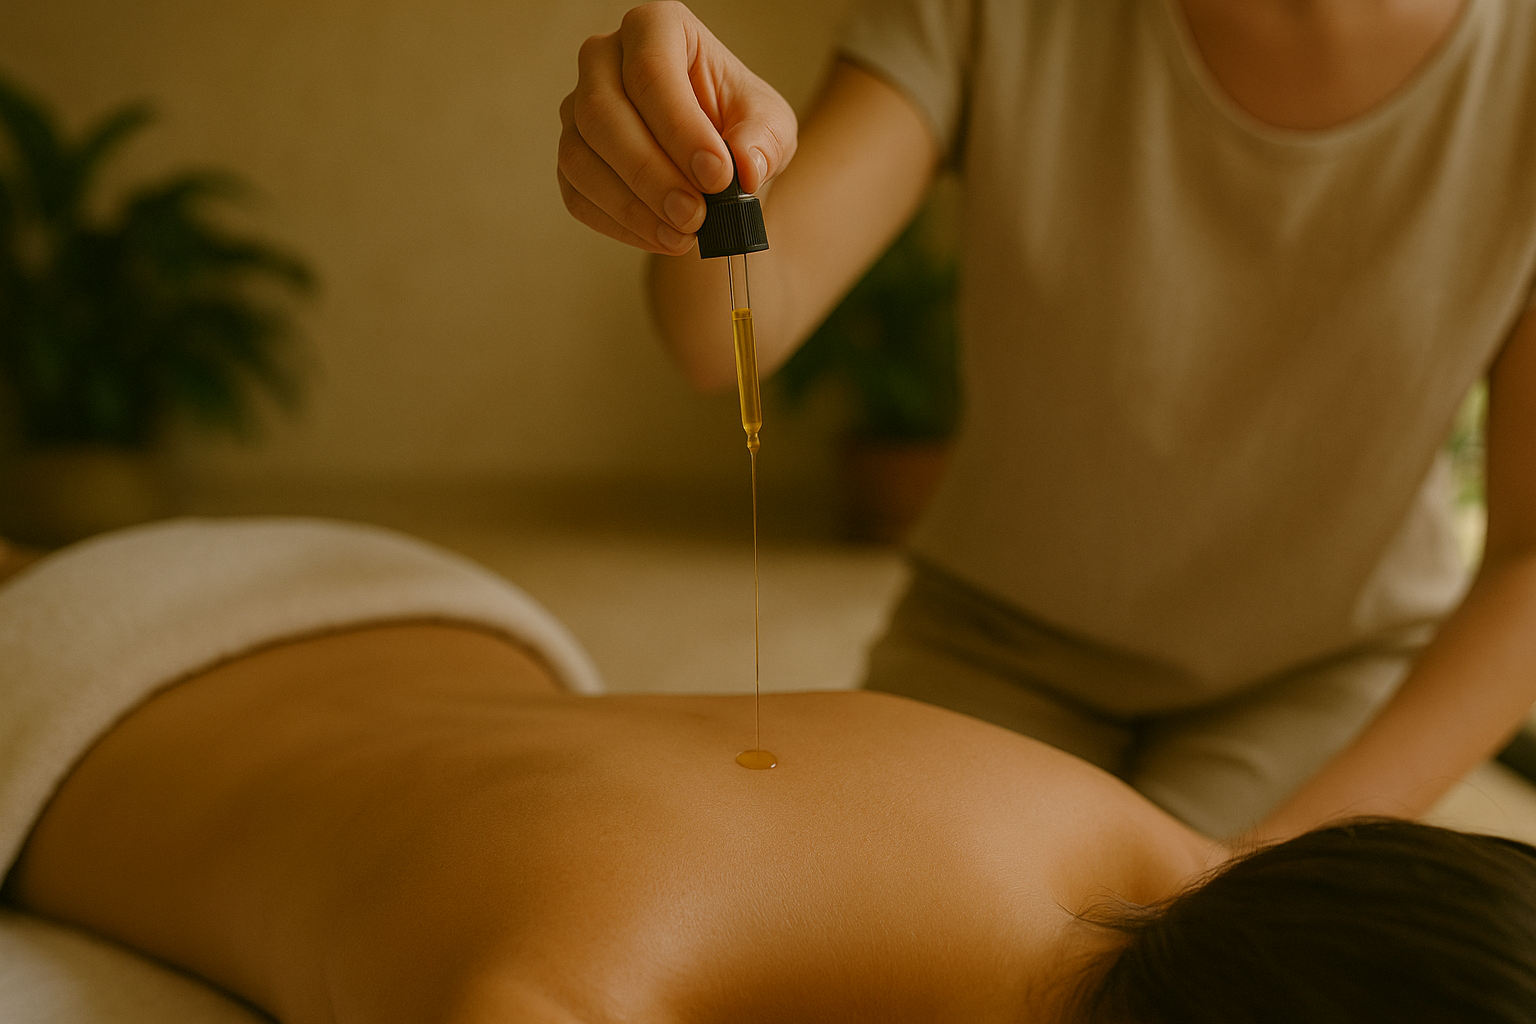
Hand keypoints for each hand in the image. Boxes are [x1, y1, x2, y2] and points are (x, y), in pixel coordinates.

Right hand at [557, 2, 797, 254]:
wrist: (718, 155)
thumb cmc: (739, 123)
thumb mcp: (769, 125)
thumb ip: (762, 141)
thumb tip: (745, 168)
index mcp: (655, 27)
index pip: (650, 70)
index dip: (680, 128)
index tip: (717, 175)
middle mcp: (603, 58)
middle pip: (602, 113)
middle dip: (651, 173)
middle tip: (695, 215)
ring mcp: (577, 108)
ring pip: (580, 157)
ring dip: (631, 205)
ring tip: (683, 234)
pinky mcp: (573, 156)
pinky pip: (578, 194)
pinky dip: (619, 224)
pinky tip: (662, 237)